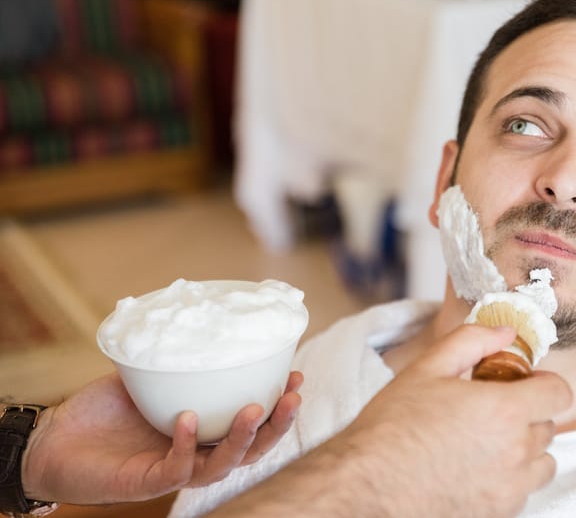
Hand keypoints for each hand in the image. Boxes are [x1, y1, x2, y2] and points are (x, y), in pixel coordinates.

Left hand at [21, 371, 302, 504]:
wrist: (54, 439)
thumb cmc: (103, 410)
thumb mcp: (147, 376)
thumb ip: (176, 359)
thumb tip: (204, 318)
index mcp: (204, 431)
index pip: (252, 425)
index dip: (278, 407)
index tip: (296, 375)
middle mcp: (196, 453)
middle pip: (250, 451)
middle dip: (277, 427)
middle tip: (291, 397)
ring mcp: (172, 470)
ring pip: (222, 465)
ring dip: (242, 439)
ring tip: (254, 410)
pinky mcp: (145, 483)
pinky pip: (175, 469)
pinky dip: (186, 445)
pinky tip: (189, 418)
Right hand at [206, 325, 570, 516]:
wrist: (366, 485)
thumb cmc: (392, 428)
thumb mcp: (428, 369)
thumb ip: (472, 341)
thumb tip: (506, 332)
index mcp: (504, 410)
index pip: (559, 393)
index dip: (544, 382)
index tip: (523, 383)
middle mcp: (516, 452)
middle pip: (549, 427)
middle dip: (527, 413)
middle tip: (489, 409)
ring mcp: (509, 489)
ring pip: (542, 464)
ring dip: (524, 449)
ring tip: (485, 441)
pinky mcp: (497, 513)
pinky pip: (522, 492)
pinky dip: (509, 479)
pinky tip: (474, 467)